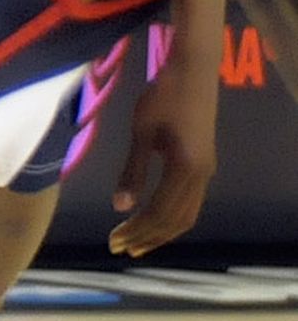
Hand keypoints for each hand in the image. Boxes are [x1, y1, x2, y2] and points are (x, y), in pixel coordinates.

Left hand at [109, 29, 220, 257]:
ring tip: (135, 242)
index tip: (114, 241)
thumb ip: (133, 170)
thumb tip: (120, 207)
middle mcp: (201, 175)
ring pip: (187, 214)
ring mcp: (206, 170)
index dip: (137, 231)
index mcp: (186, 169)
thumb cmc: (163, 96)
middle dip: (148, 237)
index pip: (160, 213)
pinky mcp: (203, 163)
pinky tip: (153, 219)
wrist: (193, 71)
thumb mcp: (142, 132)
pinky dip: (171, 216)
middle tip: (119, 249)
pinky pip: (189, 201)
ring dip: (160, 231)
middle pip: (176, 220)